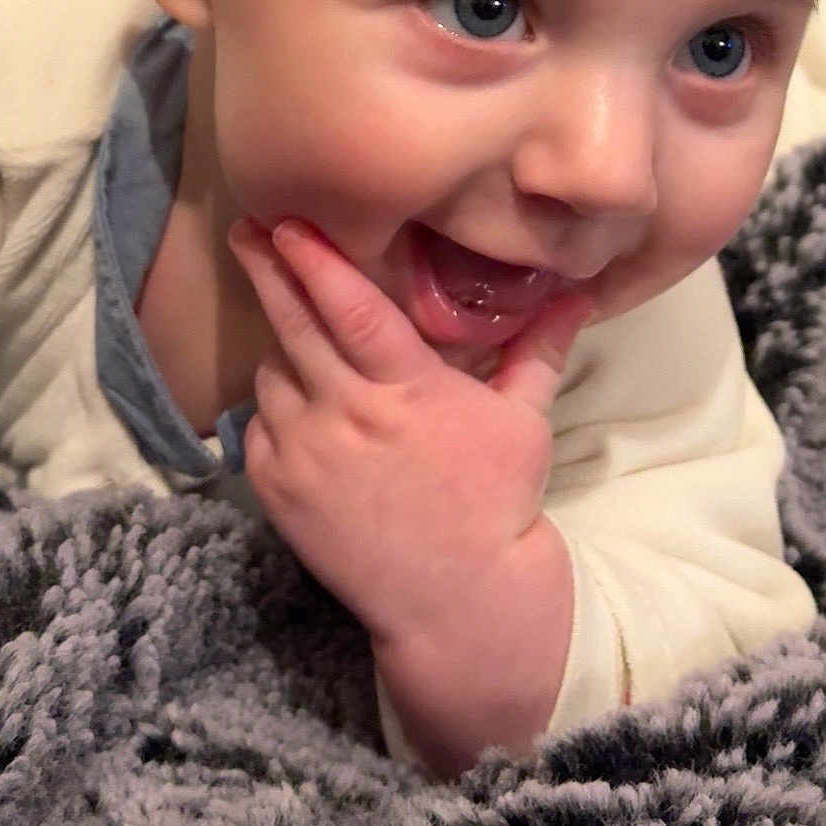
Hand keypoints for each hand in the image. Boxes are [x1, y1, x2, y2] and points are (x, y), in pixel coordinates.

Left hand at [227, 216, 592, 648]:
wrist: (456, 603)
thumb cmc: (495, 502)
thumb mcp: (523, 421)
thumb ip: (538, 347)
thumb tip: (579, 291)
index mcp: (408, 392)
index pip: (353, 310)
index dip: (318, 262)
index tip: (288, 222)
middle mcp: (348, 418)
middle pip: (293, 326)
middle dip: (266, 270)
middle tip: (246, 228)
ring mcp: (305, 457)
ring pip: (273, 373)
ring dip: (285, 348)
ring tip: (304, 337)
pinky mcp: (277, 493)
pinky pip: (260, 425)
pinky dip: (277, 406)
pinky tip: (305, 405)